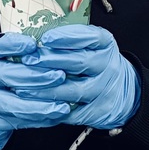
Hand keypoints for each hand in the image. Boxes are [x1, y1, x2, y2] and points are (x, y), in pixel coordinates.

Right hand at [0, 32, 71, 149]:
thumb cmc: (5, 75)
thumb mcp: (10, 58)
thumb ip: (29, 52)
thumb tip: (60, 45)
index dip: (13, 44)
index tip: (32, 44)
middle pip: (7, 74)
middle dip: (36, 76)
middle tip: (60, 75)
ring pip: (13, 103)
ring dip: (40, 104)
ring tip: (63, 104)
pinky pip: (19, 120)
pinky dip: (41, 118)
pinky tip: (57, 115)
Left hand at [20, 25, 140, 128]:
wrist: (123, 91)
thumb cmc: (97, 63)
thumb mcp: (92, 45)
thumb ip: (70, 40)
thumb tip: (35, 38)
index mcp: (105, 44)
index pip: (89, 37)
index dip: (66, 37)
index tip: (45, 38)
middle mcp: (108, 66)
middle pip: (79, 62)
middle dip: (50, 61)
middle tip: (28, 60)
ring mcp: (104, 90)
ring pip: (74, 90)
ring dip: (47, 89)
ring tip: (24, 87)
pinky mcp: (99, 111)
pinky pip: (73, 112)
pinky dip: (53, 110)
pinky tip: (36, 106)